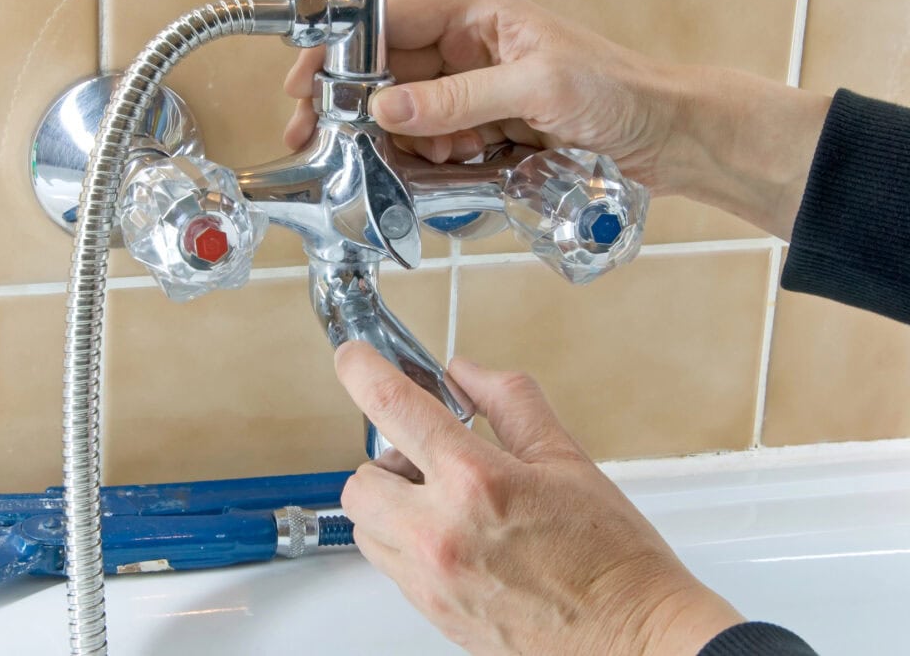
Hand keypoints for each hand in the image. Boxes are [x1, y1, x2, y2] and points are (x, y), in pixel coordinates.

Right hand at [284, 0, 681, 191]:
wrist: (665, 137)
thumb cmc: (619, 91)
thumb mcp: (536, 87)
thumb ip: (457, 100)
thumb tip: (386, 110)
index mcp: (478, 15)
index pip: (388, 22)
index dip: (342, 52)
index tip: (307, 83)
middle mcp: (469, 48)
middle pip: (388, 73)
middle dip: (360, 108)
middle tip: (324, 138)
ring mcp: (475, 90)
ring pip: (408, 115)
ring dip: (403, 142)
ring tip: (430, 157)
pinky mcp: (485, 127)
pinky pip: (435, 143)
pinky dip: (432, 160)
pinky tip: (451, 167)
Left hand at [334, 341, 743, 655]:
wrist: (632, 637)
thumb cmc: (610, 555)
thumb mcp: (566, 458)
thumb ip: (509, 402)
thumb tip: (466, 373)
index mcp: (476, 481)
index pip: (394, 408)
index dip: (363, 371)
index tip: (354, 359)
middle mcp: (441, 533)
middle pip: (359, 480)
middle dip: (387, 462)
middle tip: (431, 461)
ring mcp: (431, 579)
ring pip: (365, 526)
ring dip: (391, 505)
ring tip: (445, 504)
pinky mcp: (432, 612)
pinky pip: (388, 564)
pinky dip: (405, 542)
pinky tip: (454, 538)